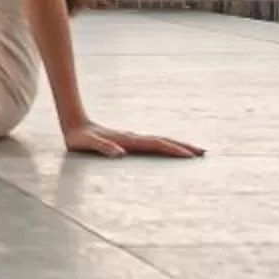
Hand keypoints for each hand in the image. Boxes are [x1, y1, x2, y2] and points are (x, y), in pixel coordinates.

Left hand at [63, 122, 204, 158]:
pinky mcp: (130, 141)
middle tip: (203, 152)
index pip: (157, 144)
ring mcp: (133, 139)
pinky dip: (165, 147)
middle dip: (184, 146)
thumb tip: (119, 153)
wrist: (74, 124)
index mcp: (129, 140)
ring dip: (178, 146)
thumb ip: (103, 148)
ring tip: (194, 151)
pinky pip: (153, 144)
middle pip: (164, 141)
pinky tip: (169, 150)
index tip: (190, 154)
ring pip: (161, 141)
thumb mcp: (88, 144)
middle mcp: (134, 138)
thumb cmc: (80, 138)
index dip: (173, 149)